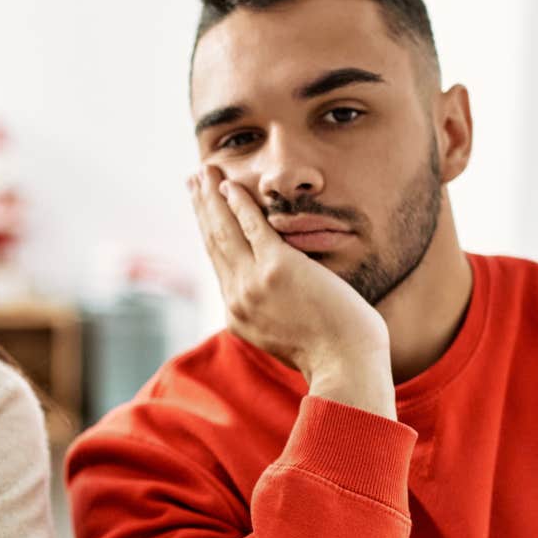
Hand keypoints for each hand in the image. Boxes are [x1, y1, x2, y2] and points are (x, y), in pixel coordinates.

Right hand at [188, 167, 392, 416]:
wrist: (345, 365)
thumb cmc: (332, 354)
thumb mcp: (289, 337)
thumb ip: (275, 315)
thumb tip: (281, 300)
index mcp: (239, 315)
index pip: (218, 264)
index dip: (207, 232)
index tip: (202, 210)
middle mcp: (238, 299)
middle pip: (213, 242)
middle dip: (202, 208)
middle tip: (192, 180)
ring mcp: (254, 283)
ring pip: (224, 231)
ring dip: (212, 197)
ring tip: (204, 172)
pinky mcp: (276, 268)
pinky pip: (251, 226)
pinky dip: (239, 202)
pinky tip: (231, 184)